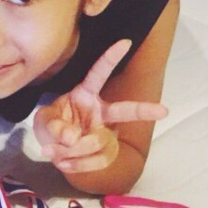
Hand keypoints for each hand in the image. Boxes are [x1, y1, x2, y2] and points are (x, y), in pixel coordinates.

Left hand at [33, 39, 167, 175]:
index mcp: (86, 93)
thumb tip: (72, 137)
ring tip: (52, 150)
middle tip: (164, 111)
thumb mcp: (44, 119)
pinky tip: (62, 163)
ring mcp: (104, 132)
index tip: (126, 42)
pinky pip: (97, 161)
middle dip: (144, 110)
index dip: (110, 58)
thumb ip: (52, 124)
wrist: (52, 146)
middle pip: (123, 110)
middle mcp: (100, 111)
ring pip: (98, 141)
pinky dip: (77, 165)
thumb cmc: (52, 124)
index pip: (99, 74)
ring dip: (72, 150)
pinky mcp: (103, 152)